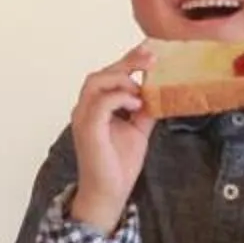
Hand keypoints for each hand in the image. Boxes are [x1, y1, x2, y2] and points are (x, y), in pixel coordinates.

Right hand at [66, 43, 155, 235]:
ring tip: (140, 89)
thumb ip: (144, 109)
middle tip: (152, 59)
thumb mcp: (138, 129)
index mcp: (95, 106)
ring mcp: (83, 117)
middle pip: (101, 73)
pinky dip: (119, 97)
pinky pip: (100, 102)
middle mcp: (85, 108)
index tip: (149, 49)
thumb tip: (159, 91)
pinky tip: (135, 104)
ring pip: (96, 82)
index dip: (127, 59)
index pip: (108, 74)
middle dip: (127, 62)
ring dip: (121, 78)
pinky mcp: (87, 129)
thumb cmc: (118, 163)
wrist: (109, 193)